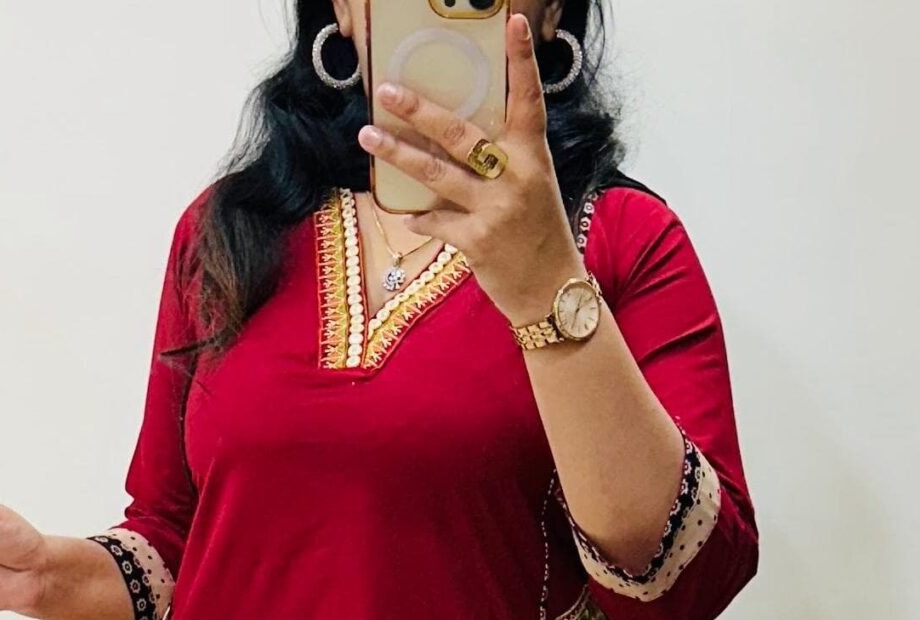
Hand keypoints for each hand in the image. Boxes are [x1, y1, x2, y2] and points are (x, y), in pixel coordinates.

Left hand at [360, 11, 579, 327]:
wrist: (552, 293)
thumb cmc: (539, 235)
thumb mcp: (532, 186)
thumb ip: (502, 159)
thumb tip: (453, 137)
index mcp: (533, 155)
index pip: (529, 99)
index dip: (522, 61)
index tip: (514, 24)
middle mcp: (515, 176)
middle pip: (460, 133)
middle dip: (419, 110)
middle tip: (387, 91)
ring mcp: (496, 208)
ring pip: (436, 173)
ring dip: (397, 154)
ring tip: (367, 137)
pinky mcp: (478, 240)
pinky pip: (436, 221)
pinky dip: (420, 218)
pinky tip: (406, 215)